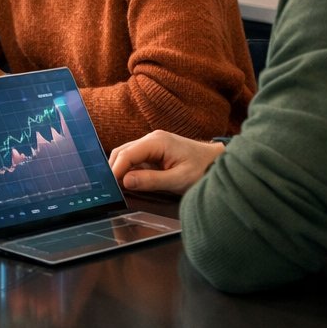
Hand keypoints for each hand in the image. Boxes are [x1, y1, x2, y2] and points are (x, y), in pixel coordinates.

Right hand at [108, 130, 224, 195]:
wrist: (217, 162)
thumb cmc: (202, 169)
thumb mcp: (179, 179)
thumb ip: (151, 180)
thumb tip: (125, 181)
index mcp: (157, 142)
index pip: (127, 154)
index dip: (115, 170)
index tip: (109, 186)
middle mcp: (151, 138)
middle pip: (122, 152)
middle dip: (114, 169)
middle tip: (110, 188)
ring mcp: (152, 143)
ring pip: (126, 154)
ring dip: (121, 169)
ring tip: (117, 187)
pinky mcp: (153, 150)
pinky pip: (135, 158)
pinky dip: (129, 169)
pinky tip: (129, 181)